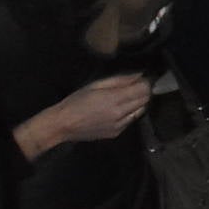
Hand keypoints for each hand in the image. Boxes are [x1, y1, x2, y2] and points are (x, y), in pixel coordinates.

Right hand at [12, 74, 151, 158]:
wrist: (62, 125)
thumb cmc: (76, 101)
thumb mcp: (96, 85)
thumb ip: (120, 80)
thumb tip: (139, 75)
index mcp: (114, 99)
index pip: (144, 89)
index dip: (146, 82)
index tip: (143, 78)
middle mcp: (120, 113)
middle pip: (145, 100)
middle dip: (144, 92)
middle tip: (136, 87)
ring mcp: (119, 125)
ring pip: (140, 111)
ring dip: (138, 103)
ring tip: (127, 98)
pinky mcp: (116, 133)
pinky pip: (131, 121)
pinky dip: (130, 113)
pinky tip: (119, 110)